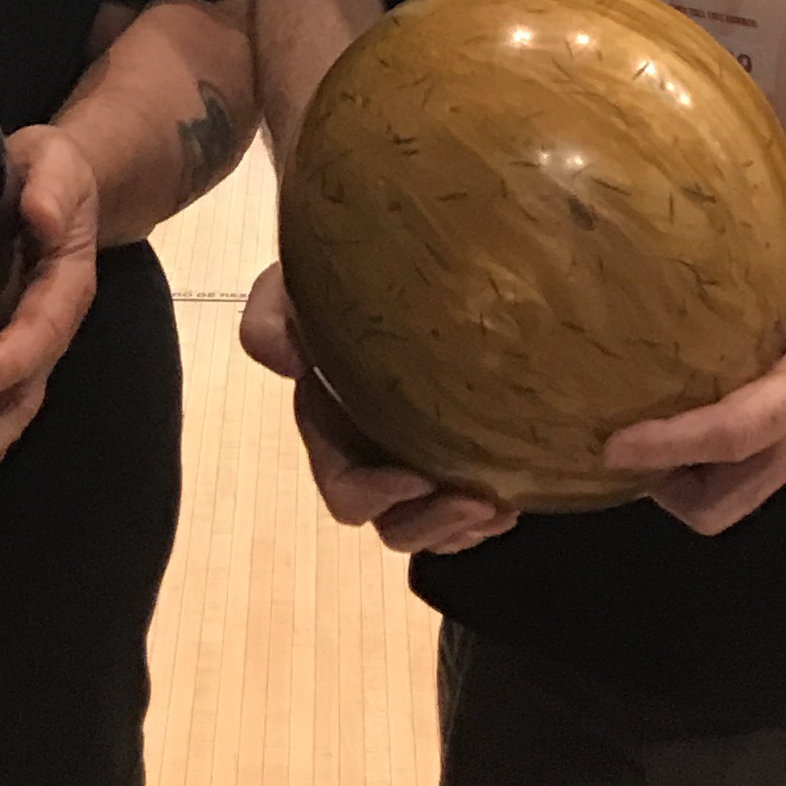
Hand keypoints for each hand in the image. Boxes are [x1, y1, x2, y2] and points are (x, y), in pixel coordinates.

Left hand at [0, 125, 100, 510]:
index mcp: (62, 292)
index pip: (40, 333)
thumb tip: (39, 211)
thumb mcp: (55, 164)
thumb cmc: (50, 175)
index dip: (10, 361)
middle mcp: (42, 340)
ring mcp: (17, 363)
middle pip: (17, 406)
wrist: (56, 190)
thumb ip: (50, 186)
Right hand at [238, 262, 515, 557]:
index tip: (419, 474)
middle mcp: (373, 456)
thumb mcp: (292, 287)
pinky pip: (468, 515)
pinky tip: (515, 499)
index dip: (380, 497)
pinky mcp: (458, 453)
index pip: (348, 493)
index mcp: (332, 433)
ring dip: (464, 527)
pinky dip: (488, 520)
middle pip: (395, 525)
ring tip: (501, 506)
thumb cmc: (341, 276)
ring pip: (434, 528)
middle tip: (479, 500)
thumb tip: (286, 362)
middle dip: (434, 523)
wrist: (394, 257)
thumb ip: (270, 317)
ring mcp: (417, 457)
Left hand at [602, 223, 785, 534]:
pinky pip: (755, 462)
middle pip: (726, 502)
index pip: (734, 434)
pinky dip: (714, 451)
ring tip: (644, 418)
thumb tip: (711, 247)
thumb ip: (775, 255)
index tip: (617, 443)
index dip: (672, 443)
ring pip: (739, 489)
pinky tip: (693, 396)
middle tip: (624, 438)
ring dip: (688, 473)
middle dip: (668, 486)